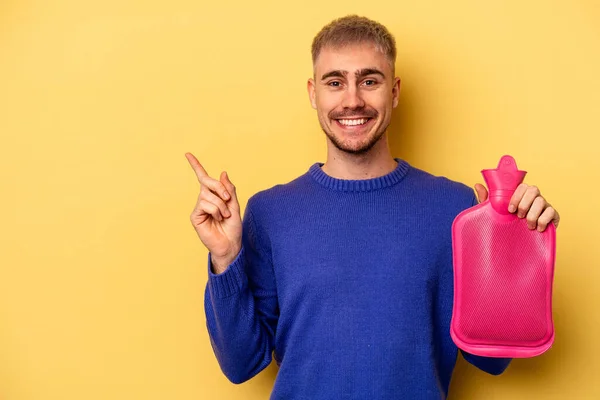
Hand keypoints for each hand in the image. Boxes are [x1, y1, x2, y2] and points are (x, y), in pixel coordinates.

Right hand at [185, 152, 241, 271]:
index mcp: (214, 195)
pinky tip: (217, 219)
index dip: (196, 165)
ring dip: (221, 205)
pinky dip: (215, 210)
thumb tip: (223, 173)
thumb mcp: (234, 205)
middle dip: (219, 187)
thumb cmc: (232, 227)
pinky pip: (205, 204)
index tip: (187, 154)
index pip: (203, 178)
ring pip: (208, 195)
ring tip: (224, 216)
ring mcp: (199, 207)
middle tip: (228, 198)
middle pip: (208, 182)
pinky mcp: (195, 216)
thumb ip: (229, 189)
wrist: (230, 244)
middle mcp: (204, 199)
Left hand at [474, 183, 559, 231]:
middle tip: (519, 217)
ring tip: (527, 226)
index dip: (516, 196)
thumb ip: (486, 200)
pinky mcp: (553, 216)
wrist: (520, 243)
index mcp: (521, 195)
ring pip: (542, 201)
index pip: (522, 186)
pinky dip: (543, 220)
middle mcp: (534, 198)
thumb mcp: (494, 213)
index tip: (509, 209)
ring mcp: (545, 206)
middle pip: (534, 189)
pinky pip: (552, 212)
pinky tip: (537, 228)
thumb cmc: (507, 224)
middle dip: (524, 204)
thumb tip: (477, 185)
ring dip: (532, 215)